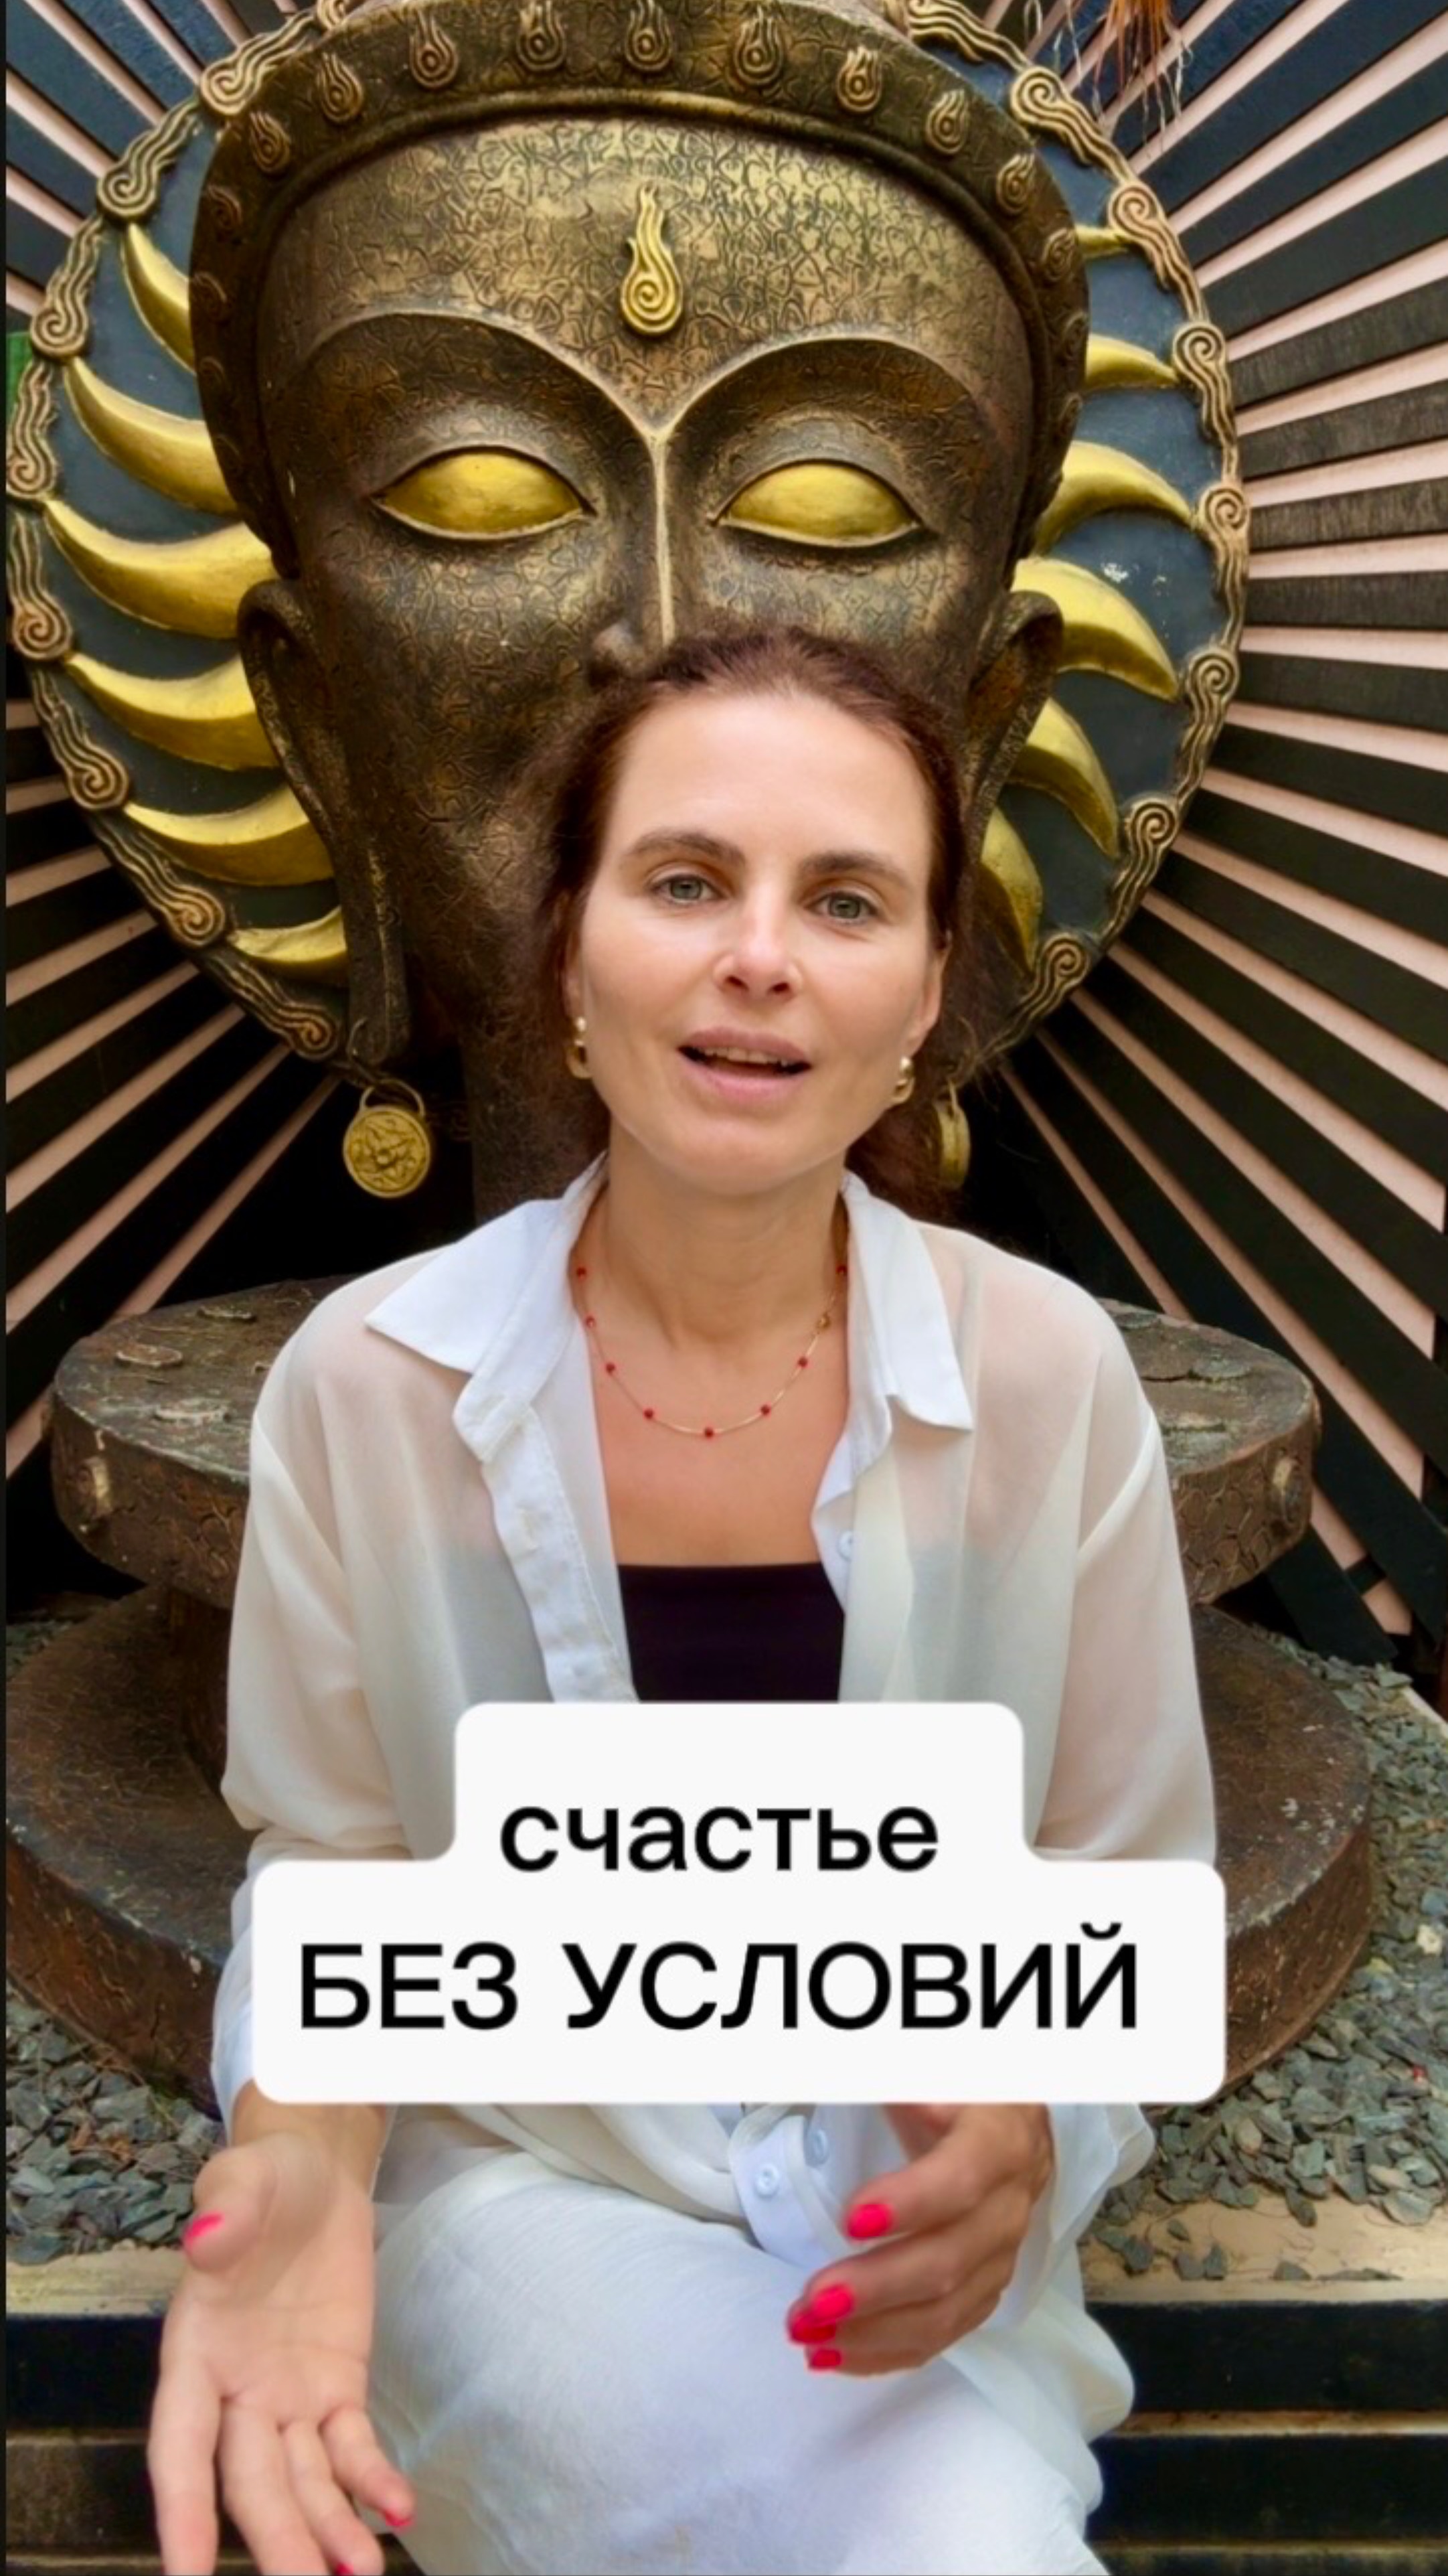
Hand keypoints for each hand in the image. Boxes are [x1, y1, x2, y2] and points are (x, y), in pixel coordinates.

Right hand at [147, 2131, 414, 2574]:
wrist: (316, 2174)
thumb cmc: (265, 2178)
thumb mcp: (243, 2176)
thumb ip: (226, 2209)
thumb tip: (207, 2239)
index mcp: (195, 2352)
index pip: (180, 2447)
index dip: (180, 2511)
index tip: (185, 2575)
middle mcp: (235, 2392)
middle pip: (250, 2483)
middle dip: (275, 2541)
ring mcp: (288, 2397)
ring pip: (302, 2483)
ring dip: (327, 2532)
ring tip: (358, 2573)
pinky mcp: (337, 2388)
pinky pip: (351, 2448)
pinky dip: (371, 2481)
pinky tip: (398, 2509)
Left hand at [785, 2103, 1054, 2375]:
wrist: (1012, 2125)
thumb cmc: (956, 2092)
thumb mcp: (931, 2072)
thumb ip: (892, 2081)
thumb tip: (824, 2076)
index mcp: (999, 2140)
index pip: (963, 2179)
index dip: (913, 2203)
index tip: (850, 2219)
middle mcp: (1008, 2206)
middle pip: (950, 2261)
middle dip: (876, 2289)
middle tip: (809, 2303)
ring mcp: (1001, 2256)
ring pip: (947, 2311)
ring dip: (873, 2333)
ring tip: (806, 2335)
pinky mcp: (984, 2289)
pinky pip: (942, 2334)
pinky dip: (886, 2352)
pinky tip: (832, 2355)